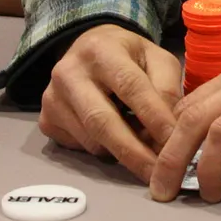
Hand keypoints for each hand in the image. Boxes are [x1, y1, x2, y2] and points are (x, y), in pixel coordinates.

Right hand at [39, 24, 182, 183]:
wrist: (89, 47)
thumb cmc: (129, 55)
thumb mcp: (156, 58)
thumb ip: (167, 88)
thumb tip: (170, 130)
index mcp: (101, 50)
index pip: (130, 86)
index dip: (153, 116)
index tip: (173, 141)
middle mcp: (70, 72)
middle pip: (102, 120)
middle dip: (133, 151)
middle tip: (157, 172)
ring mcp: (52, 98)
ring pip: (91, 140)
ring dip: (122, 153)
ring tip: (146, 153)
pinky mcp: (46, 120)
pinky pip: (80, 146)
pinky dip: (104, 151)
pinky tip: (118, 141)